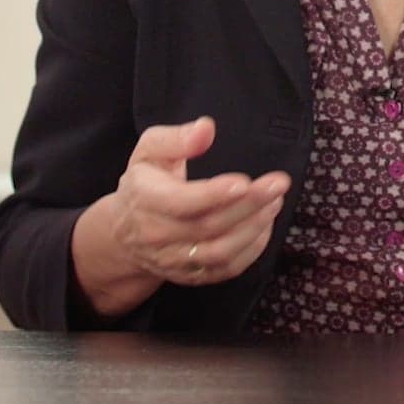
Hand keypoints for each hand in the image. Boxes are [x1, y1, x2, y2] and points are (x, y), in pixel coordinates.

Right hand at [87, 116, 289, 287]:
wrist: (125, 232)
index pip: (181, 202)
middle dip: (248, 206)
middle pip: (208, 226)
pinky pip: (225, 269)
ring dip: (253, 228)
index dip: (213, 194)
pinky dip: (251, 250)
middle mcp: (158, 235)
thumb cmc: (144, 182)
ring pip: (220, 252)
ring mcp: (174, 260)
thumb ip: (175, 138)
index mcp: (146, 199)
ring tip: (275, 202)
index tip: (244, 181)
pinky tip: (265, 225)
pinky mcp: (191, 276)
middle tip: (278, 184)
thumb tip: (206, 128)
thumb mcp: (149, 151)